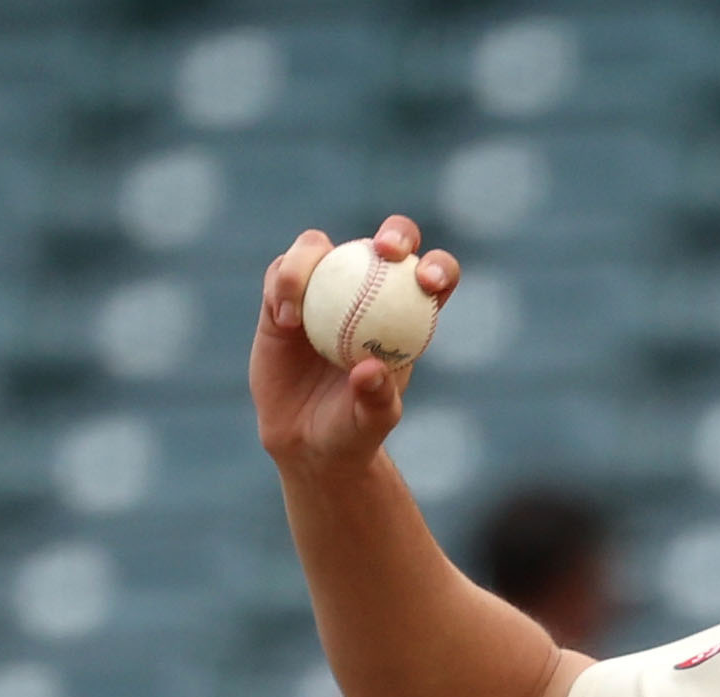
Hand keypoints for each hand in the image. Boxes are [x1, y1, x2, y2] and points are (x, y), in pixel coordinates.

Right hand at [256, 217, 453, 475]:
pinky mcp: (282, 296)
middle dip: (395, 233)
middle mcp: (368, 291)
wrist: (305, 439)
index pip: (433, 280)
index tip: (427, 280)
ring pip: (320, 246)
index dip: (439, 267)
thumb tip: (370, 368)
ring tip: (295, 314)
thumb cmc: (352, 431)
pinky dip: (281, 284)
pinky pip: (281, 272)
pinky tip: (284, 319)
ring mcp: (323, 288)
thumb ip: (376, 397)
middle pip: (388, 243)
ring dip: (308, 261)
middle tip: (383, 251)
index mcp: (406, 318)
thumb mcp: (370, 422)